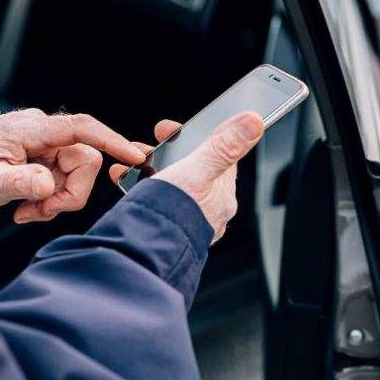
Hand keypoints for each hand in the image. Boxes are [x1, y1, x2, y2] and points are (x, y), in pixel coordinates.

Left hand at [0, 109, 145, 223]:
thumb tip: (49, 185)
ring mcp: (47, 145)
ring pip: (77, 174)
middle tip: (41, 211)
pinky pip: (65, 179)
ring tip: (27, 211)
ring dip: (58, 200)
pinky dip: (51, 198)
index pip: (81, 128)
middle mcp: (45, 133)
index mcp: (32, 130)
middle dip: (70, 193)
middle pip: (85, 160)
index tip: (134, 154)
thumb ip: (19, 182)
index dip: (111, 140)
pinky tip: (28, 206)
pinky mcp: (47, 158)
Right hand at [110, 112, 264, 241]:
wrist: (141, 256)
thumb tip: (254, 122)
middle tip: (146, 147)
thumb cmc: (172, 215)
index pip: (219, 154)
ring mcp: (185, 220)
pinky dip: (138, 188)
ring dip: (150, 169)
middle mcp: (208, 210)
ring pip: (170, 183)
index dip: (198, 135)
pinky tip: (125, 183)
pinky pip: (152, 200)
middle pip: (192, 168)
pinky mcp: (162, 228)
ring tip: (131, 165)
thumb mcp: (198, 170)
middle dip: (168, 152)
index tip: (173, 128)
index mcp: (222, 194)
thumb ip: (225, 146)